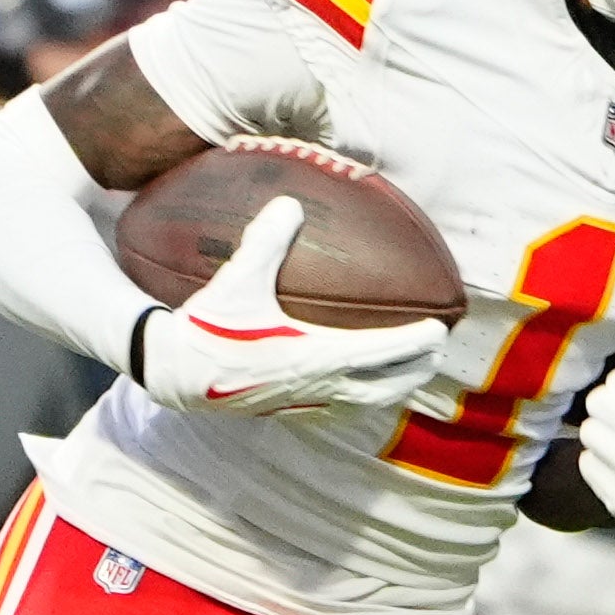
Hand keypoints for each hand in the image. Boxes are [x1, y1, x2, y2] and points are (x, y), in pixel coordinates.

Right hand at [136, 196, 446, 418]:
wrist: (174, 374)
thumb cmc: (208, 327)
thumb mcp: (237, 280)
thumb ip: (265, 241)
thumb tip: (290, 202)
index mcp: (316, 354)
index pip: (382, 351)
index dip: (415, 343)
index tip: (439, 331)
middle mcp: (318, 384)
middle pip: (386, 385)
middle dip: (416, 370)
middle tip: (437, 352)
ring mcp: (304, 402)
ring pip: (365, 403)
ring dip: (393, 389)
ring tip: (410, 374)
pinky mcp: (288, 411)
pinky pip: (338, 409)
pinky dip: (361, 398)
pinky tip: (359, 386)